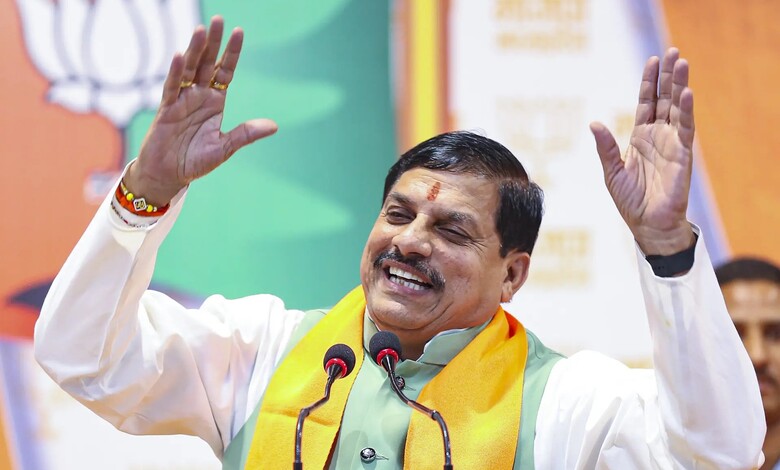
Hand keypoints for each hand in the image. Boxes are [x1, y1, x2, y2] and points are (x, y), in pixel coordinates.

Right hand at [125, 16, 277, 205]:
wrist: (169, 175)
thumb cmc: (195, 161)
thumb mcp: (225, 147)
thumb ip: (245, 134)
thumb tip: (274, 126)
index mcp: (215, 102)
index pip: (225, 72)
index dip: (231, 53)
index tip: (239, 32)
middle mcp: (199, 96)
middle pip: (207, 64)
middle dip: (213, 43)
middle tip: (219, 20)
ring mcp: (182, 101)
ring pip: (190, 70)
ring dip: (195, 51)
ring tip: (202, 30)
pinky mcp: (167, 110)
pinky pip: (172, 88)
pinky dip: (176, 73)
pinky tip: (181, 56)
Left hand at [590, 48, 695, 254]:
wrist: (648, 225)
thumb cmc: (631, 201)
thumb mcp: (612, 171)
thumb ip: (606, 147)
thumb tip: (593, 123)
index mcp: (641, 137)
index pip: (647, 102)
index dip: (649, 82)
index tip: (652, 61)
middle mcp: (659, 136)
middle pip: (665, 99)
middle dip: (669, 76)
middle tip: (672, 51)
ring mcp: (672, 143)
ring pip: (678, 108)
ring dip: (680, 85)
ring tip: (682, 62)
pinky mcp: (683, 155)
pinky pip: (686, 128)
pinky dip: (686, 110)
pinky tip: (686, 93)